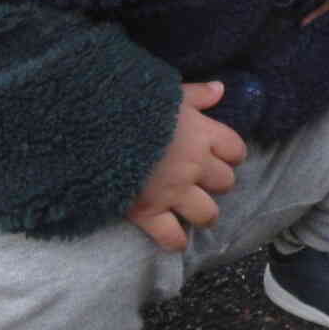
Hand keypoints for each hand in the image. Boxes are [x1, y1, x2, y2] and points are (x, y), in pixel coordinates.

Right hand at [125, 80, 246, 251]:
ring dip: (203, 213)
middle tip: (201, 181)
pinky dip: (175, 240)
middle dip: (215, 182)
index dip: (230, 154)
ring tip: (193, 210)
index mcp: (202, 134)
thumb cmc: (130, 104)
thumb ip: (196, 94)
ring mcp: (174, 191)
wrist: (93, 127)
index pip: (235, 150)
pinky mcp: (148, 211)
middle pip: (225, 182)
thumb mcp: (167, 93)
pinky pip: (172, 237)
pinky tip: (174, 239)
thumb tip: (220, 89)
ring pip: (208, 214)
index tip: (220, 155)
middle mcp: (194, 166)